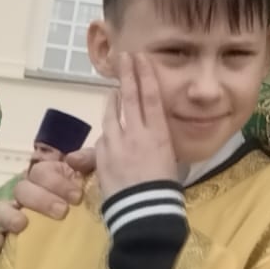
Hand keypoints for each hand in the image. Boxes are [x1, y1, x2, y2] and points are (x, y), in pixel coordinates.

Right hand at [0, 147, 95, 253]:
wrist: (100, 228)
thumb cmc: (88, 199)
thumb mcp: (95, 175)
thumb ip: (89, 159)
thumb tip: (72, 159)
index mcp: (46, 177)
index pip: (41, 172)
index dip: (56, 181)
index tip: (77, 196)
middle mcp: (27, 193)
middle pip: (22, 189)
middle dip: (41, 199)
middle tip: (62, 212)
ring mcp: (14, 214)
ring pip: (0, 208)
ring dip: (10, 215)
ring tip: (22, 225)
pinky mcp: (7, 237)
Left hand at [95, 53, 178, 203]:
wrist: (143, 211)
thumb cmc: (164, 188)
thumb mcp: (168, 158)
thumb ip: (156, 141)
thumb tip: (151, 133)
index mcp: (158, 132)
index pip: (151, 96)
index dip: (145, 74)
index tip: (141, 58)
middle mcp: (136, 132)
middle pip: (130, 96)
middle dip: (127, 74)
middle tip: (125, 57)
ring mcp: (115, 143)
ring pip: (111, 113)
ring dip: (112, 100)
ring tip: (113, 90)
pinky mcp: (101, 156)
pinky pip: (103, 138)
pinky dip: (108, 134)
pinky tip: (110, 136)